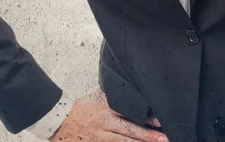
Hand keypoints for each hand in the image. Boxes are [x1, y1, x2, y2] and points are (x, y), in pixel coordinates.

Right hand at [48, 87, 167, 141]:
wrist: (59, 122)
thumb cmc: (81, 108)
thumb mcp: (99, 96)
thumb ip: (115, 95)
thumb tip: (134, 87)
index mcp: (106, 108)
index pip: (129, 112)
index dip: (145, 118)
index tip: (160, 121)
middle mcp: (104, 124)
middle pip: (129, 131)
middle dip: (147, 136)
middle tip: (165, 139)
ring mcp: (100, 138)